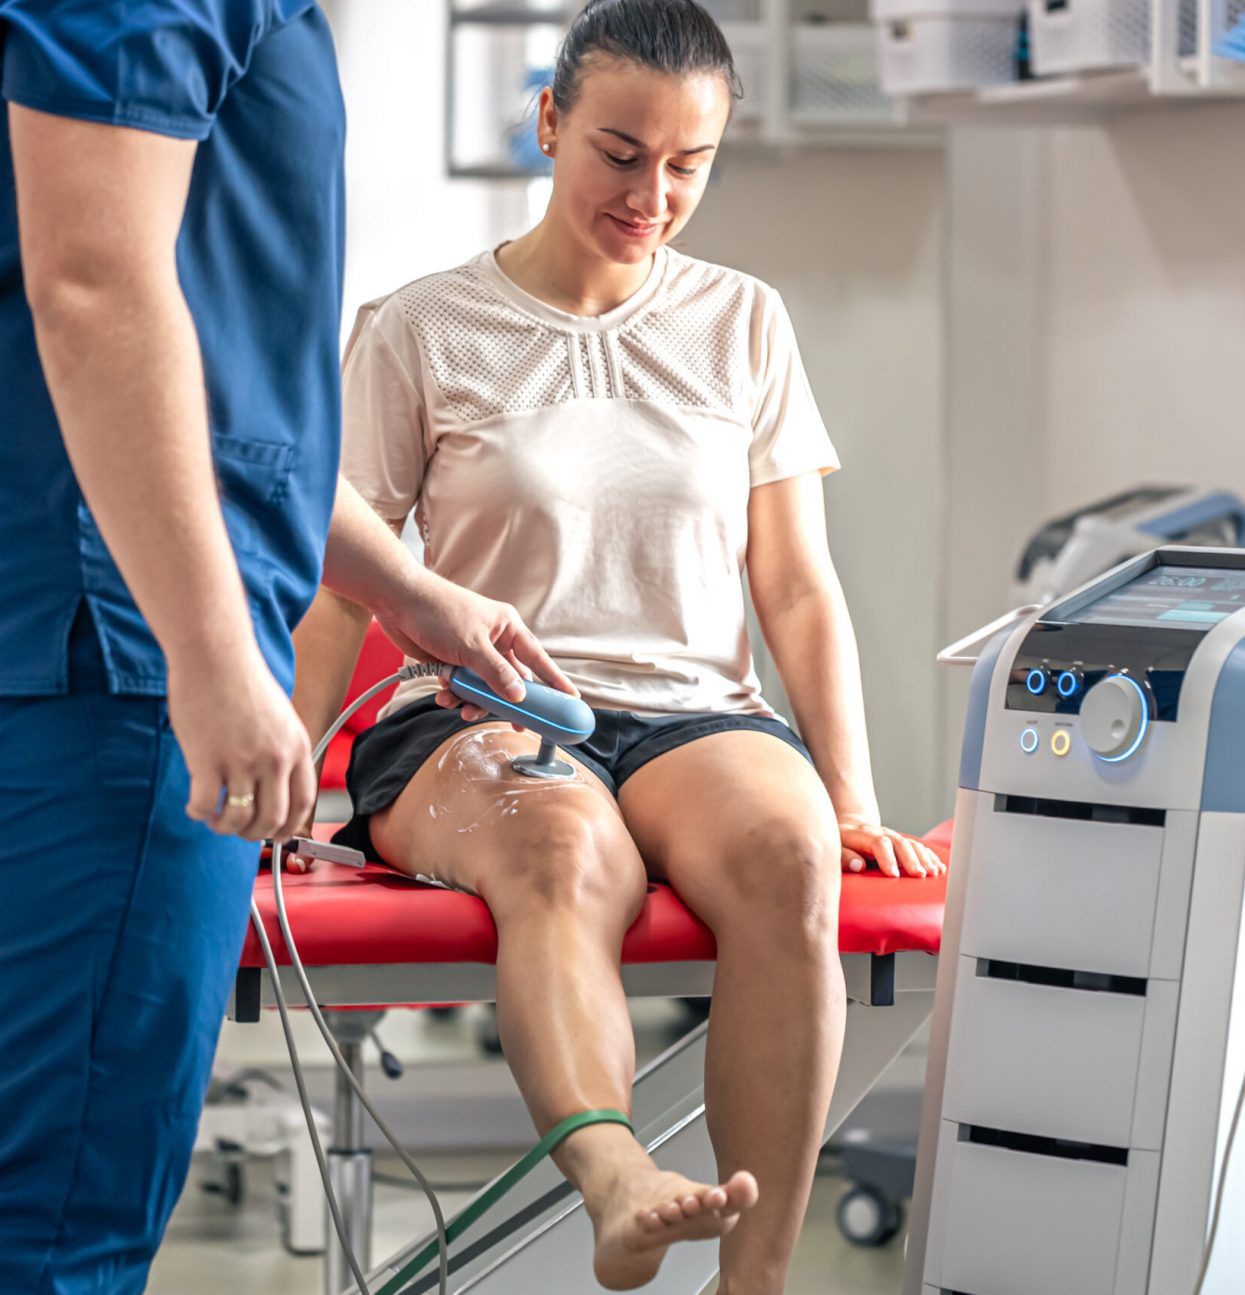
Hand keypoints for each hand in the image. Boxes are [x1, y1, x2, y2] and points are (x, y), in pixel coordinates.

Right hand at [169, 646, 316, 843]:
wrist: (214, 654)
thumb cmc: (242, 681)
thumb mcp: (280, 718)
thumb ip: (281, 752)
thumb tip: (273, 788)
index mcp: (296, 747)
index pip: (303, 804)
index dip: (289, 827)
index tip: (275, 834)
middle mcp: (274, 759)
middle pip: (272, 819)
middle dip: (254, 834)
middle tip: (238, 828)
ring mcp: (242, 761)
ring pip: (239, 819)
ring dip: (225, 827)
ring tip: (215, 818)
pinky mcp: (207, 760)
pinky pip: (205, 806)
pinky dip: (199, 813)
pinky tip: (195, 805)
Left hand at [376, 574, 575, 718]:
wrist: (397, 601)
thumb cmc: (439, 611)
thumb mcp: (472, 645)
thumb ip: (496, 673)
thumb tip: (518, 696)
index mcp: (508, 628)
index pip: (538, 659)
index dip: (554, 681)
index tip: (570, 700)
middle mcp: (494, 640)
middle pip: (511, 679)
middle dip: (506, 701)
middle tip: (515, 723)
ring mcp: (473, 652)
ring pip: (485, 687)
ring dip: (474, 701)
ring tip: (463, 709)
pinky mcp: (453, 661)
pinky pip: (463, 686)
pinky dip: (456, 694)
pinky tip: (445, 696)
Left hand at [838, 813, 946, 878]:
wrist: (851, 826)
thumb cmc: (841, 842)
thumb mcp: (836, 847)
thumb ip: (844, 857)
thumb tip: (859, 866)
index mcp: (865, 834)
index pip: (879, 843)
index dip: (887, 858)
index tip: (893, 875)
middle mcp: (883, 833)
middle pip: (900, 843)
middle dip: (911, 860)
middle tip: (919, 876)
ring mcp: (895, 836)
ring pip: (912, 844)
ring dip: (925, 859)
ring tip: (933, 874)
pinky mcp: (903, 842)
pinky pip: (920, 847)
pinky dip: (930, 857)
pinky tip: (939, 868)